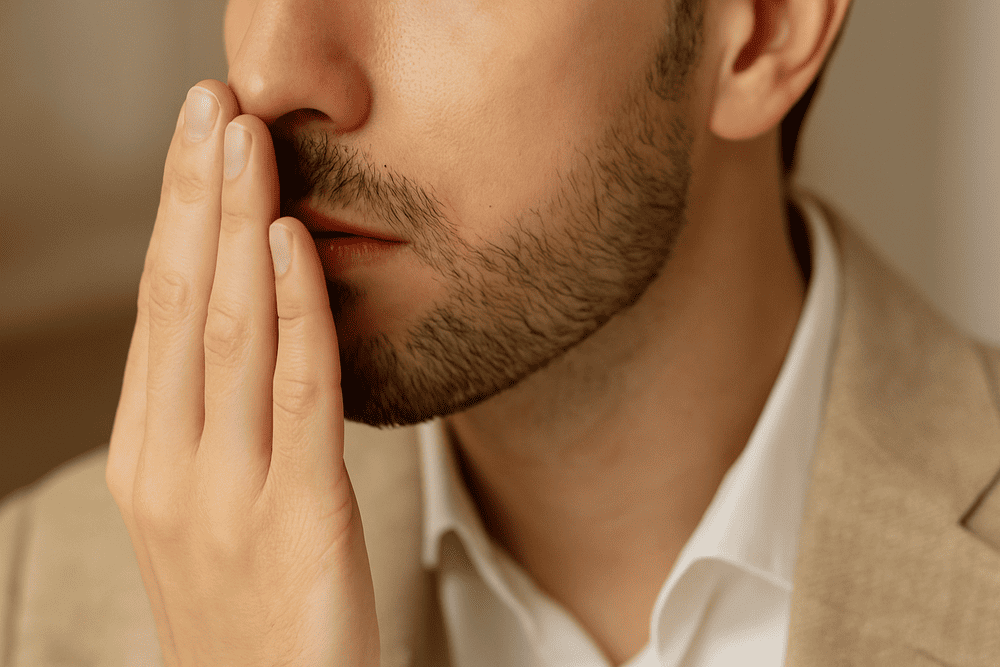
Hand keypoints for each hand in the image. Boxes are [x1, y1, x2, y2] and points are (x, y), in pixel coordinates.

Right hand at [105, 80, 378, 666]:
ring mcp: (227, 493)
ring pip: (230, 332)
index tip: (194, 141)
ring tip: (246, 142)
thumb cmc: (246, 608)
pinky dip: (296, 310)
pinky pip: (298, 393)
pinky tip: (292, 243)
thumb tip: (242, 320)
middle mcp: (172, 465)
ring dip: (239, 225)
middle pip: (182, 303)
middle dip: (197, 195)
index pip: (158, 312)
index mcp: (147, 457)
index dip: (176, 218)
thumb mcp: (204, 506)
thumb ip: (213, 419)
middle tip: (211, 107)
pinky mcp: (297, 516)